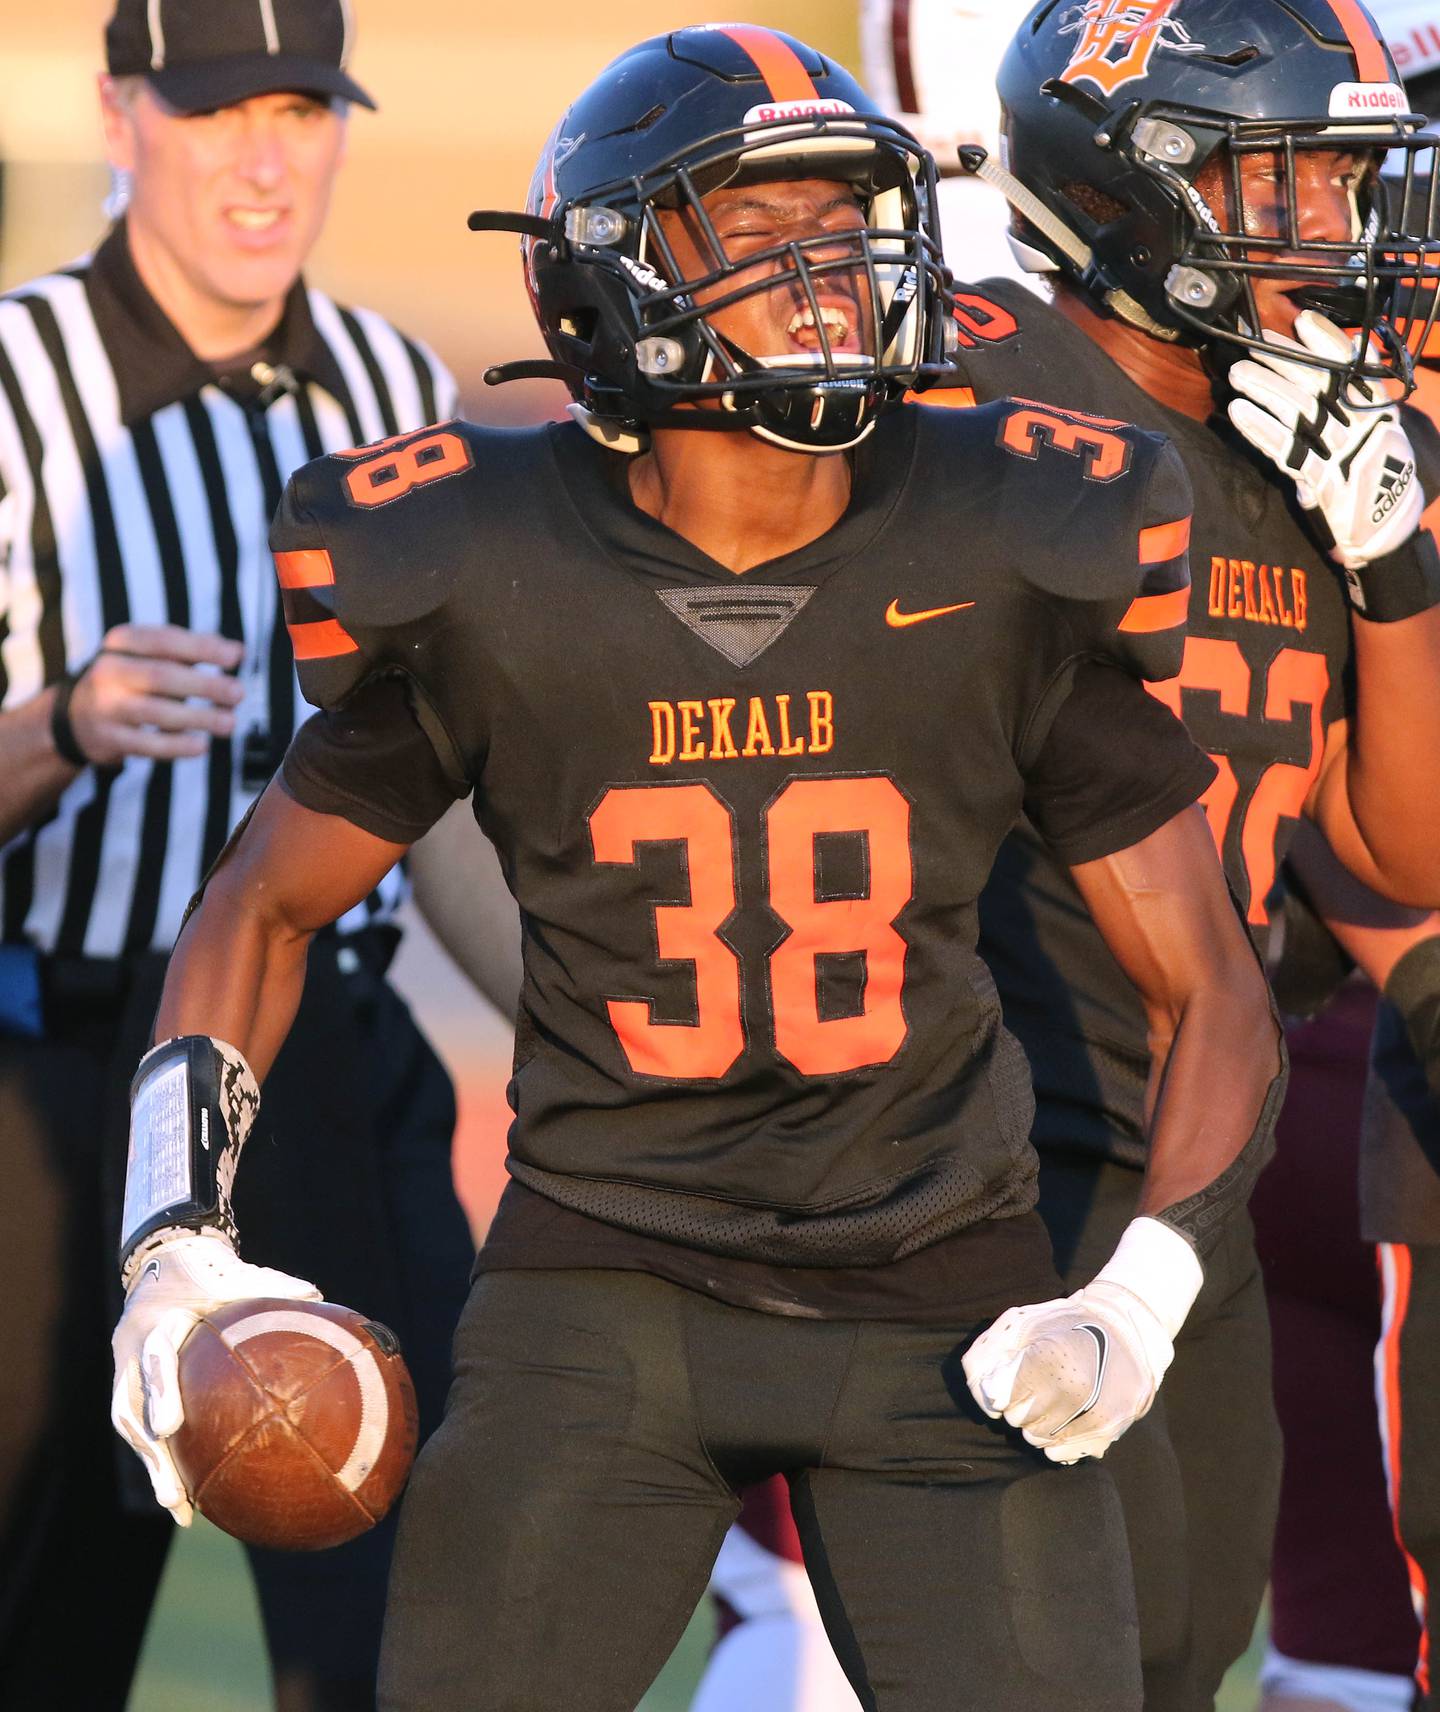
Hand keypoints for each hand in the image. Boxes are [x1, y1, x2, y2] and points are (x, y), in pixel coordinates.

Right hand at [66, 625, 245, 765]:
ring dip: (197, 718)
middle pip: (160, 675)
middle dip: (203, 685)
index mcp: (121, 641)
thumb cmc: (132, 678)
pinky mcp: (107, 738)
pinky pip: (145, 744)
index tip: (235, 657)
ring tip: (229, 722)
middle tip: (238, 693)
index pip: (164, 640)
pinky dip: (175, 746)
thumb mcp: (151, 654)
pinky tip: (201, 746)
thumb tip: (237, 651)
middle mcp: (108, 670)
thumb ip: (192, 650)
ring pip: (154, 711)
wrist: (79, 715)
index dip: (201, 648)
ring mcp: (104, 705)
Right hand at [110, 1231, 320, 1523]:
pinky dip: (160, 1462)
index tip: (171, 1427)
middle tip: (175, 1492)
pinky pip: (140, 1431)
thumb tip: (317, 1295)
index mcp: (154, 1323)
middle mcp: (131, 1353)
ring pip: (132, 1429)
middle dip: (153, 1454)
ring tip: (180, 1508)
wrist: (162, 1263)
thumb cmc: (202, 1272)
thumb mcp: (228, 1273)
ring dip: (155, 1469)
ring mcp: (125, 1374)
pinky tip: (184, 1498)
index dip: (161, 1393)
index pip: (155, 1360)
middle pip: (132, 1411)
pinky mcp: (131, 1390)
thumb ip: (267, 1285)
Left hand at [962, 1279, 1174, 1463]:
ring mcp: (1093, 1412)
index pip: (1000, 1398)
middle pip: (1017, 1420)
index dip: (1003, 1385)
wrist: (1127, 1330)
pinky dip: (1054, 1439)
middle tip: (1035, 1385)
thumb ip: (990, 1355)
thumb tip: (988, 1396)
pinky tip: (1064, 1416)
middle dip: (1018, 1404)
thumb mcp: (1021, 1323)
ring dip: (1035, 1422)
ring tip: (1051, 1398)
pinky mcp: (1108, 1430)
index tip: (1014, 1375)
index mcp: (1048, 1357)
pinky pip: (1059, 1452)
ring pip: (1037, 1439)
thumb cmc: (1064, 1325)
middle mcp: (1073, 1389)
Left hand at [1226, 311, 1423, 571]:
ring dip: (1264, 388)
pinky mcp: (1320, 482)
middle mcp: (1361, 427)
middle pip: (1318, 385)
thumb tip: (1335, 355)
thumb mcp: (1376, 431)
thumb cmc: (1375, 475)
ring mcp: (1341, 454)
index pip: (1353, 368)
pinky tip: (1238, 412)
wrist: (1386, 529)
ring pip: (1298, 412)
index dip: (1328, 343)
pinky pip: (1285, 450)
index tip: (1303, 321)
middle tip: (1251, 342)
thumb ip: (1357, 396)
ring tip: (1236, 373)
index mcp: (1376, 412)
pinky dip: (1260, 429)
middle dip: (1283, 360)